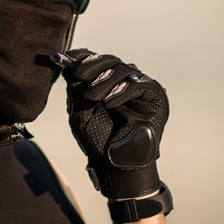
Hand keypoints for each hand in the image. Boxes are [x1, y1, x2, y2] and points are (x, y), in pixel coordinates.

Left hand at [60, 48, 168, 198]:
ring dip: (104, 81)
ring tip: (91, 97)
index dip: (84, 57)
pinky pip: (139, 84)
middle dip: (92, 65)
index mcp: (107, 84)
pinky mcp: (155, 96)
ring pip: (124, 70)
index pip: (97, 62)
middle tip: (78, 74)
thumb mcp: (80, 112)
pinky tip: (108, 102)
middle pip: (111, 61)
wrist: (117, 167)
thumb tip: (67, 64)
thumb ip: (75, 90)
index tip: (68, 58)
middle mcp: (125, 82)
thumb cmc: (98, 141)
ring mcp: (141, 87)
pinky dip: (122, 91)